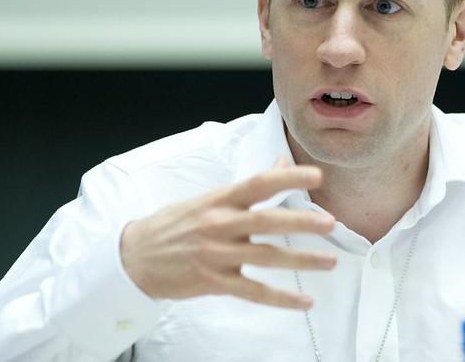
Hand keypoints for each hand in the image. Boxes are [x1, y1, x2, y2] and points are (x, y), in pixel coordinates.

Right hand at [120, 158, 336, 308]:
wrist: (134, 257)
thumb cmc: (176, 223)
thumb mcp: (210, 197)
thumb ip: (249, 186)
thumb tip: (283, 163)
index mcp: (220, 199)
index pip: (259, 183)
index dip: (288, 177)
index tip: (316, 176)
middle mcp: (219, 224)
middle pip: (266, 221)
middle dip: (301, 222)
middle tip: (330, 222)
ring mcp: (216, 255)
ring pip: (266, 257)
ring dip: (301, 260)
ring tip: (330, 261)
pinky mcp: (214, 282)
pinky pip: (254, 292)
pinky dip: (282, 299)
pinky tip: (305, 301)